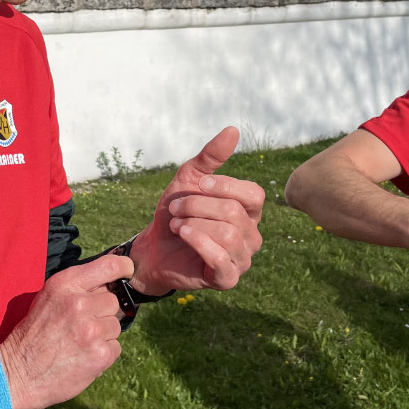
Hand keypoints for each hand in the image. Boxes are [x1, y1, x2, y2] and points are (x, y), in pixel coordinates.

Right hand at [0, 254, 131, 408]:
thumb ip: (78, 287)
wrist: (18, 373)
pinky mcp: (99, 354)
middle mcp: (79, 303)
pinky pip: (116, 347)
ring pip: (116, 325)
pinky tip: (83, 357)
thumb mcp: (49, 298)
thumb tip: (112, 282)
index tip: (127, 272)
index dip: (124, 268)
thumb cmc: (34, 334)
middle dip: (103, 313)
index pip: (109, 266)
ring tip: (79, 343)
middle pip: (114, 301)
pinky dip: (103, 353)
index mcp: (65, 284)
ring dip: (103, 334)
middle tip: (81, 326)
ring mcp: (91, 330)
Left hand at [128, 126, 264, 294]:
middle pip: (234, 213)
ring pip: (228, 235)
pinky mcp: (226, 279)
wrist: (154, 246)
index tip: (199, 183)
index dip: (226, 186)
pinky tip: (183, 234)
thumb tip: (233, 130)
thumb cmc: (176, 212)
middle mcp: (251, 235)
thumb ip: (211, 157)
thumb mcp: (189, 179)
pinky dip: (199, 242)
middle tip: (176, 209)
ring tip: (177, 224)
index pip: (253, 195)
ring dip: (194, 223)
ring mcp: (241, 259)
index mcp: (248, 211)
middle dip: (198, 206)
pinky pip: (221, 259)